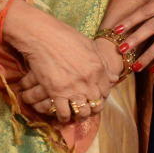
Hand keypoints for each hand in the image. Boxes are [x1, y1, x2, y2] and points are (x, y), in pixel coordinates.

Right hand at [4, 2, 114, 123]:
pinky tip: (62, 116)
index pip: (106, 90)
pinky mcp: (56, 92)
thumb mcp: (88, 45)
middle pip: (96, 104)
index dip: (101, 96)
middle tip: (86, 109)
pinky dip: (63, 117)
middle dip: (92, 109)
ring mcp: (73, 87)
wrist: (42, 35)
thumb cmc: (63, 35)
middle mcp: (89, 80)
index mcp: (98, 68)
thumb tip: (112, 76)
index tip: (95, 98)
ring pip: (82, 112)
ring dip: (79, 115)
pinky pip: (64, 112)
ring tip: (75, 115)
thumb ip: (100, 61)